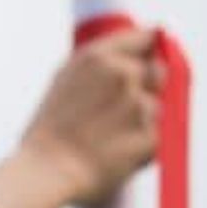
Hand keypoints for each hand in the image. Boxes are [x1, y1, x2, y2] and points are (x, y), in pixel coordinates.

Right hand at [17, 25, 164, 206]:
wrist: (46, 170)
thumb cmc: (49, 128)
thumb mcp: (64, 79)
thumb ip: (100, 63)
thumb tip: (130, 56)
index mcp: (100, 57)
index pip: (146, 37)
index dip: (149, 48)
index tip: (148, 56)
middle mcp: (125, 75)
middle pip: (159, 70)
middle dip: (149, 84)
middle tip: (123, 105)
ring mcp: (141, 105)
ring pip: (156, 106)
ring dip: (141, 118)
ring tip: (109, 134)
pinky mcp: (152, 136)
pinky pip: (155, 135)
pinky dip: (140, 142)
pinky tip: (114, 150)